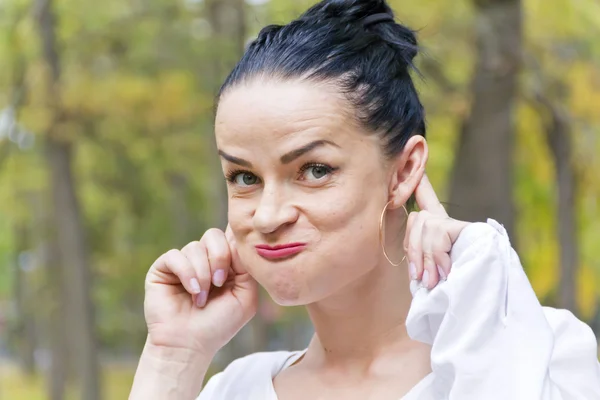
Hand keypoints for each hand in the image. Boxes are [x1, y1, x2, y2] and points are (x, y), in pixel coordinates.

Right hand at [143, 226, 257, 355]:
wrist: (190, 344)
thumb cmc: (219, 324)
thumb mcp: (245, 296)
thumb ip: (246, 267)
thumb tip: (236, 240)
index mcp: (224, 263)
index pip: (230, 237)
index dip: (234, 242)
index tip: (237, 262)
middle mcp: (203, 259)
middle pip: (214, 235)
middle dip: (220, 257)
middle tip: (220, 283)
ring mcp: (183, 262)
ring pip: (195, 247)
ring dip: (203, 274)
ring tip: (202, 298)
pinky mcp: (163, 269)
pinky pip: (175, 256)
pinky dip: (187, 274)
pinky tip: (192, 292)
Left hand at [404, 175, 469, 288]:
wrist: (478, 303)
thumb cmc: (451, 293)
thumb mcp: (429, 273)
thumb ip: (419, 257)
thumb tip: (411, 247)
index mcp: (440, 233)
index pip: (427, 203)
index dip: (421, 185)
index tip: (417, 170)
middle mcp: (450, 225)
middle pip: (417, 218)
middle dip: (413, 249)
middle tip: (421, 278)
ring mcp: (461, 226)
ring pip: (425, 225)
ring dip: (426, 258)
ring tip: (433, 281)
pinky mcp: (467, 228)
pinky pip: (438, 233)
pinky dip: (437, 256)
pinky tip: (447, 272)